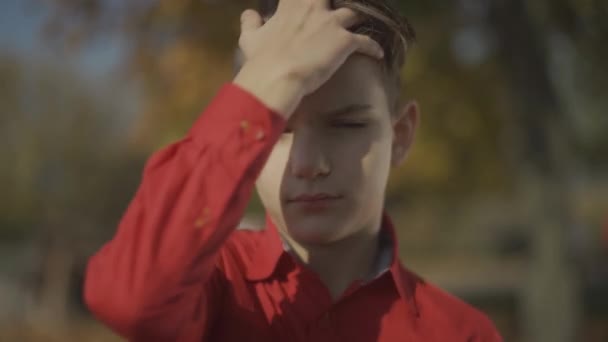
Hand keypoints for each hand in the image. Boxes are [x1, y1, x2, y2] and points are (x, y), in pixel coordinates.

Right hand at [233, 0, 383, 117]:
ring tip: (363, 25)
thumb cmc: (261, 59)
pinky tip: (379, 53)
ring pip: (354, 13)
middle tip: (341, 12)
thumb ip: (250, 22)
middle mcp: (314, 7)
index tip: (312, 2)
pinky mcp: (345, 42)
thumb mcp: (249, 38)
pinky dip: (373, 47)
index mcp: (292, 4)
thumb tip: (249, 13)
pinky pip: (366, 41)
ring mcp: (332, 23)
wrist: (276, 76)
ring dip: (359, 20)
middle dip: (338, 2)